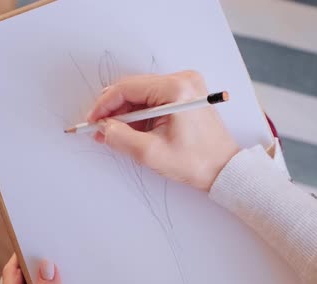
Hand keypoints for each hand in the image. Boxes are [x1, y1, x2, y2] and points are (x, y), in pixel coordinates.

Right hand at [88, 71, 239, 190]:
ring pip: (142, 95)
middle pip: (134, 89)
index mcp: (176, 89)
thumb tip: (103, 128)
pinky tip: (132, 131)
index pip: (127, 88)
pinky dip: (141, 115)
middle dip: (114, 111)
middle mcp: (182, 80)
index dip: (104, 105)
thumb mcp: (151, 153)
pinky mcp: (187, 95)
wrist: (224, 169)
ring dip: (127, 114)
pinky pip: (155, 100)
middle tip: (100, 131)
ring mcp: (186, 86)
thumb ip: (120, 138)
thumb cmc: (196, 162)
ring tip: (115, 136)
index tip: (92, 121)